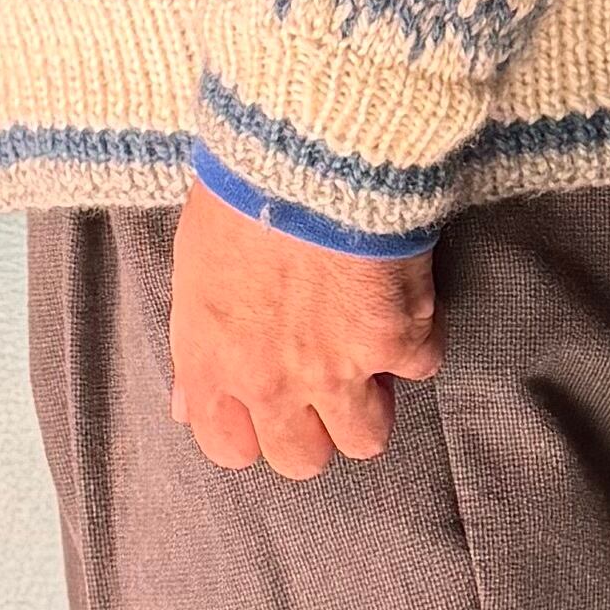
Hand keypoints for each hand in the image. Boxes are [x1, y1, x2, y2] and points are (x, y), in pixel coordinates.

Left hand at [169, 176, 443, 479]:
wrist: (307, 150)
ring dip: (370, 402)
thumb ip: (195, 346)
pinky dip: (418, 338)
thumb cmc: (239, 191)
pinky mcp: (399, 342)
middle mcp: (273, 382)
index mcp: (214, 364)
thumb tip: (188, 403)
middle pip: (301, 459)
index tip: (265, 405)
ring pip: (366, 439)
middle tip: (322, 384)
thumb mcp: (192, 268)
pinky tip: (405, 302)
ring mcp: (339, 370)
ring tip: (369, 359)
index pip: (228, 447)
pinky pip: (421, 367)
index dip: (251, 430)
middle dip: (314, 429)